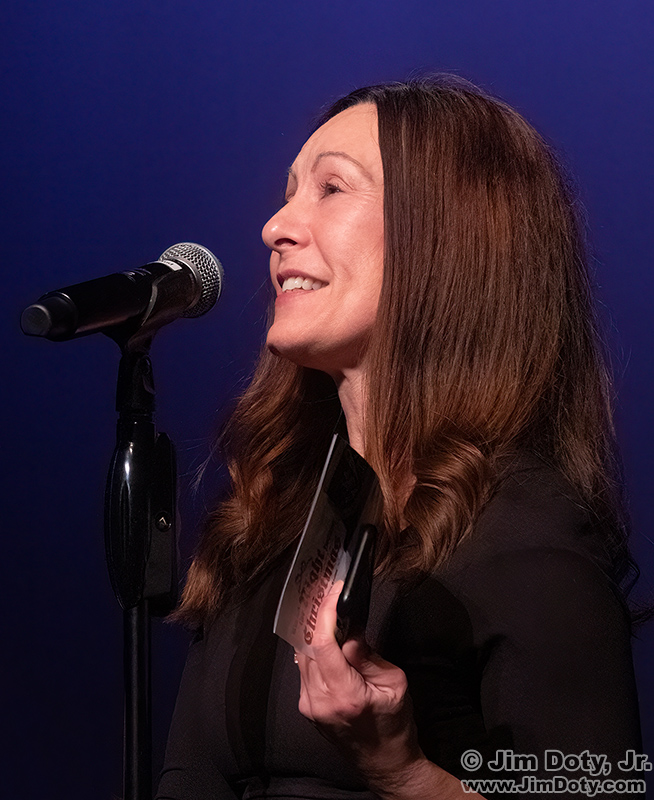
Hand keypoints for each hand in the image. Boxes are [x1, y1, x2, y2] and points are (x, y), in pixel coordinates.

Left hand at [294, 581, 423, 787]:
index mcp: (344, 695)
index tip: (333, 590)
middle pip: (307, 645)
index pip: (322, 644)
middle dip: (317, 615)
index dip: (324, 612)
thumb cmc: (395, 725)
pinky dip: (313, 647)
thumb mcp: (394, 685)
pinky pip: (304, 667)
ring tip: (326, 606)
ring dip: (313, 630)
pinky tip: (325, 635)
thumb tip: (349, 630)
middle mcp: (319, 700)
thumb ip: (368, 656)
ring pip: (302, 655)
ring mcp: (308, 704)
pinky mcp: (306, 706)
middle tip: (327, 591)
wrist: (384, 763)